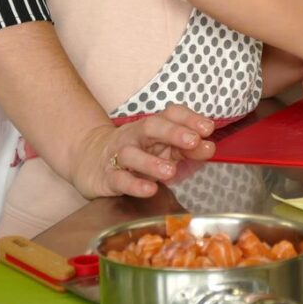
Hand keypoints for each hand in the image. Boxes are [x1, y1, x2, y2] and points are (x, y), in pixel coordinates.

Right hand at [69, 104, 215, 198]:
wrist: (92, 159)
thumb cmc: (138, 154)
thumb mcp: (163, 148)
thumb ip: (187, 149)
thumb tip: (210, 147)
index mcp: (153, 127)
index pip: (171, 114)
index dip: (189, 118)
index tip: (208, 127)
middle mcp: (136, 136)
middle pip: (152, 127)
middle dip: (173, 132)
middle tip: (194, 140)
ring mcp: (120, 155)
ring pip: (133, 154)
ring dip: (152, 162)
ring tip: (171, 170)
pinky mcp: (108, 176)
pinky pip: (120, 179)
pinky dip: (134, 184)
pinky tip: (149, 189)